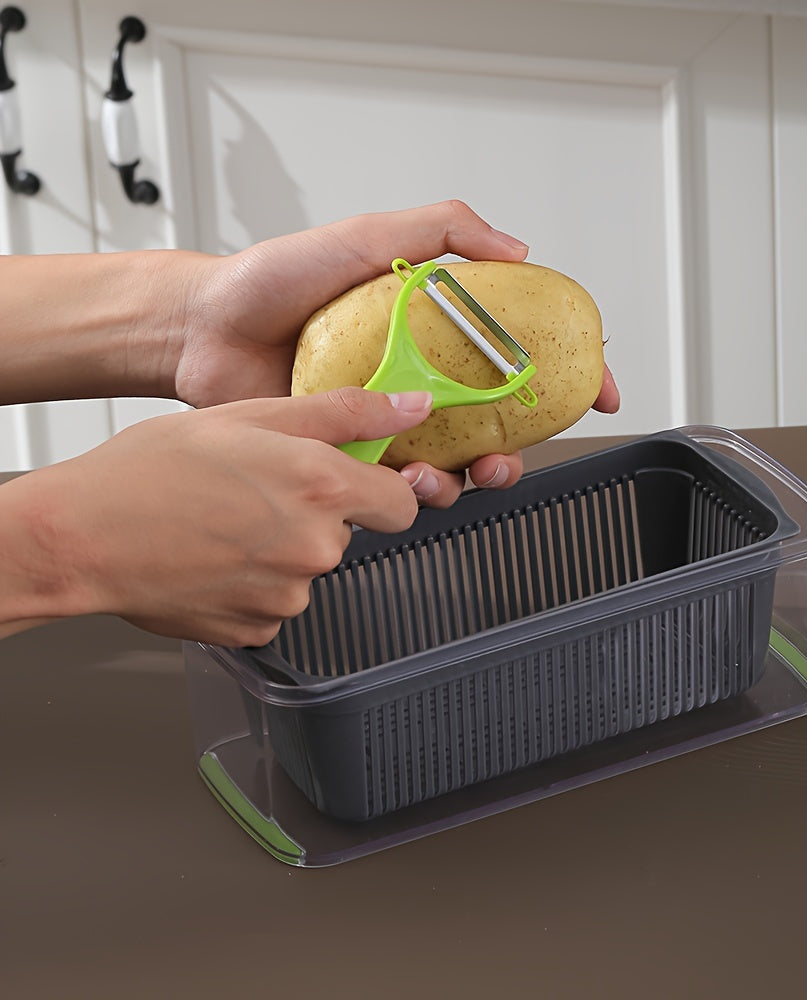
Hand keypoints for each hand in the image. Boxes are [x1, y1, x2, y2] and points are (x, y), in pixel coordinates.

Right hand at [6, 388, 433, 645]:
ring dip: (278, 549)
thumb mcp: (252, 415)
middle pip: (346, 533)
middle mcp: (316, 548)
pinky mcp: (257, 631)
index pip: (403, 504)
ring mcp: (288, 596)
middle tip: (253, 491)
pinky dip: (252, 584)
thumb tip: (414, 408)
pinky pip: (274, 603)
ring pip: (306, 568)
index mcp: (323, 489)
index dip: (380, 490)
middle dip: (314, 514)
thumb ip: (346, 412)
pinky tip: (212, 559)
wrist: (81, 537)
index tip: (354, 484)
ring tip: (221, 523)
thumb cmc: (152, 471)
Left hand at [174, 199, 620, 507]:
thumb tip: (517, 247)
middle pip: (499, 421)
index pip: (520, 350)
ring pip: (458, 463)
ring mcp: (391, 417)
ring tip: (456, 475)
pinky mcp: (357, 452)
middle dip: (523, 448)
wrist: (206, 328)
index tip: (600, 389)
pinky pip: (402, 483)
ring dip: (472, 478)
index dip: (570, 372)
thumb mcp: (367, 238)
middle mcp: (421, 377)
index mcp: (436, 330)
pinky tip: (406, 481)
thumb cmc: (276, 279)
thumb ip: (442, 230)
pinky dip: (418, 491)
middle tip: (512, 455)